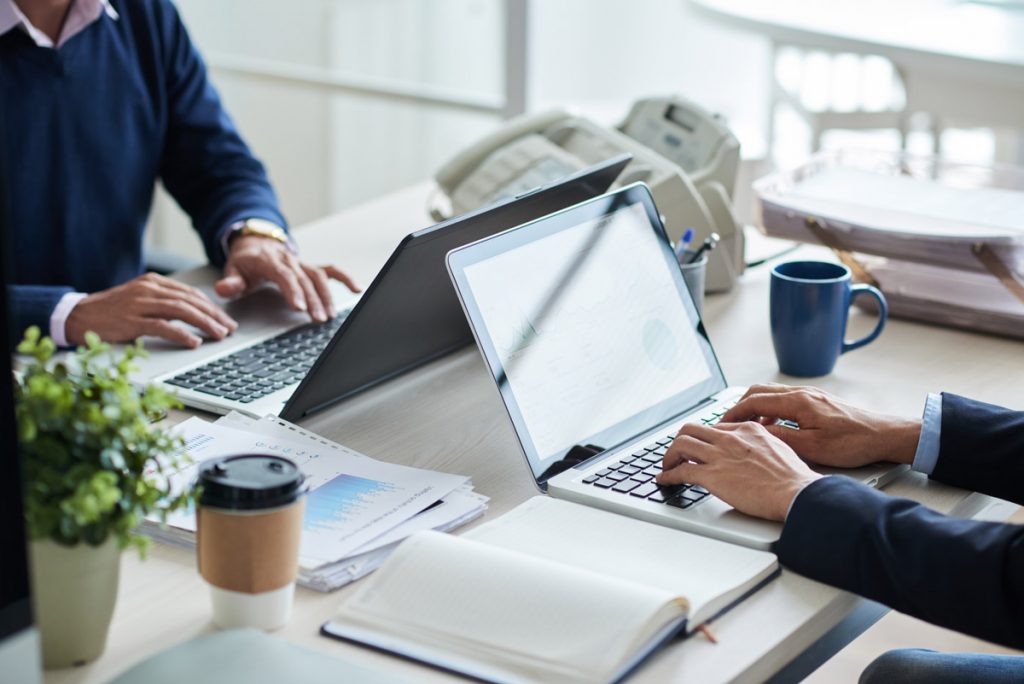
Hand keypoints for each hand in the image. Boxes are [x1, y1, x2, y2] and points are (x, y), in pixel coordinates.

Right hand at [65, 273, 237, 347]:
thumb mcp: (140, 298)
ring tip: (219, 334)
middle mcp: (149, 290)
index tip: (226, 319)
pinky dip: (181, 334)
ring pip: (181, 311)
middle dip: (214, 315)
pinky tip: (194, 342)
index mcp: (153, 282)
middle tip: (230, 328)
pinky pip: (162, 326)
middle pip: (190, 301)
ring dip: (204, 324)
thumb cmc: (111, 311)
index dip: (212, 306)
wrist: (77, 315)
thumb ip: (165, 301)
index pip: (190, 293)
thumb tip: (196, 311)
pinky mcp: (131, 321)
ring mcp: (140, 304)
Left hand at [215, 236, 359, 322]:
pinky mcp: (311, 267)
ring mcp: (302, 263)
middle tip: (317, 319)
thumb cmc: (246, 262)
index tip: (299, 307)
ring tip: (329, 316)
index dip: (293, 291)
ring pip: (319, 278)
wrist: (256, 244)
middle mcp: (290, 260)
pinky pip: (331, 271)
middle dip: (313, 300)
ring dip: (326, 297)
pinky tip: (356, 289)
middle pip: (305, 280)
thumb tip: (224, 288)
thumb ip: (230, 281)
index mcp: (270, 260)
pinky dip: (345, 279)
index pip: (284, 275)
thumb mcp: (233, 270)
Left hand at [656, 422, 821, 520]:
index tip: (698, 447)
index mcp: (747, 429)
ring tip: (667, 466)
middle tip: (677, 454)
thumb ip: (761, 445)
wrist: (796, 492)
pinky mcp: (712, 476)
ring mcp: (719, 455)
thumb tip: (754, 454)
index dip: (703, 439)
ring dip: (669, 456)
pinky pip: (681, 471)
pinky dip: (668, 475)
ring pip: (680, 445)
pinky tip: (664, 480)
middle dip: (680, 442)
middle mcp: (730, 438)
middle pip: (691, 430)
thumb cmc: (793, 478)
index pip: (714, 428)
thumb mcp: (779, 449)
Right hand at [720, 384, 920, 467]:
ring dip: (755, 408)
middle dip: (739, 406)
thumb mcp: (812, 446)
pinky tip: (774, 427)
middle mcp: (802, 393)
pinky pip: (785, 399)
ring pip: (771, 394)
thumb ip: (781, 436)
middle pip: (759, 391)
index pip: (754, 401)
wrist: (884, 435)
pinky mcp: (818, 400)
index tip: (720, 424)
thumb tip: (756, 432)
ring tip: (747, 427)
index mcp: (798, 401)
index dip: (733, 412)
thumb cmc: (853, 442)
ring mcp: (811, 394)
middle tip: (727, 424)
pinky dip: (771, 409)